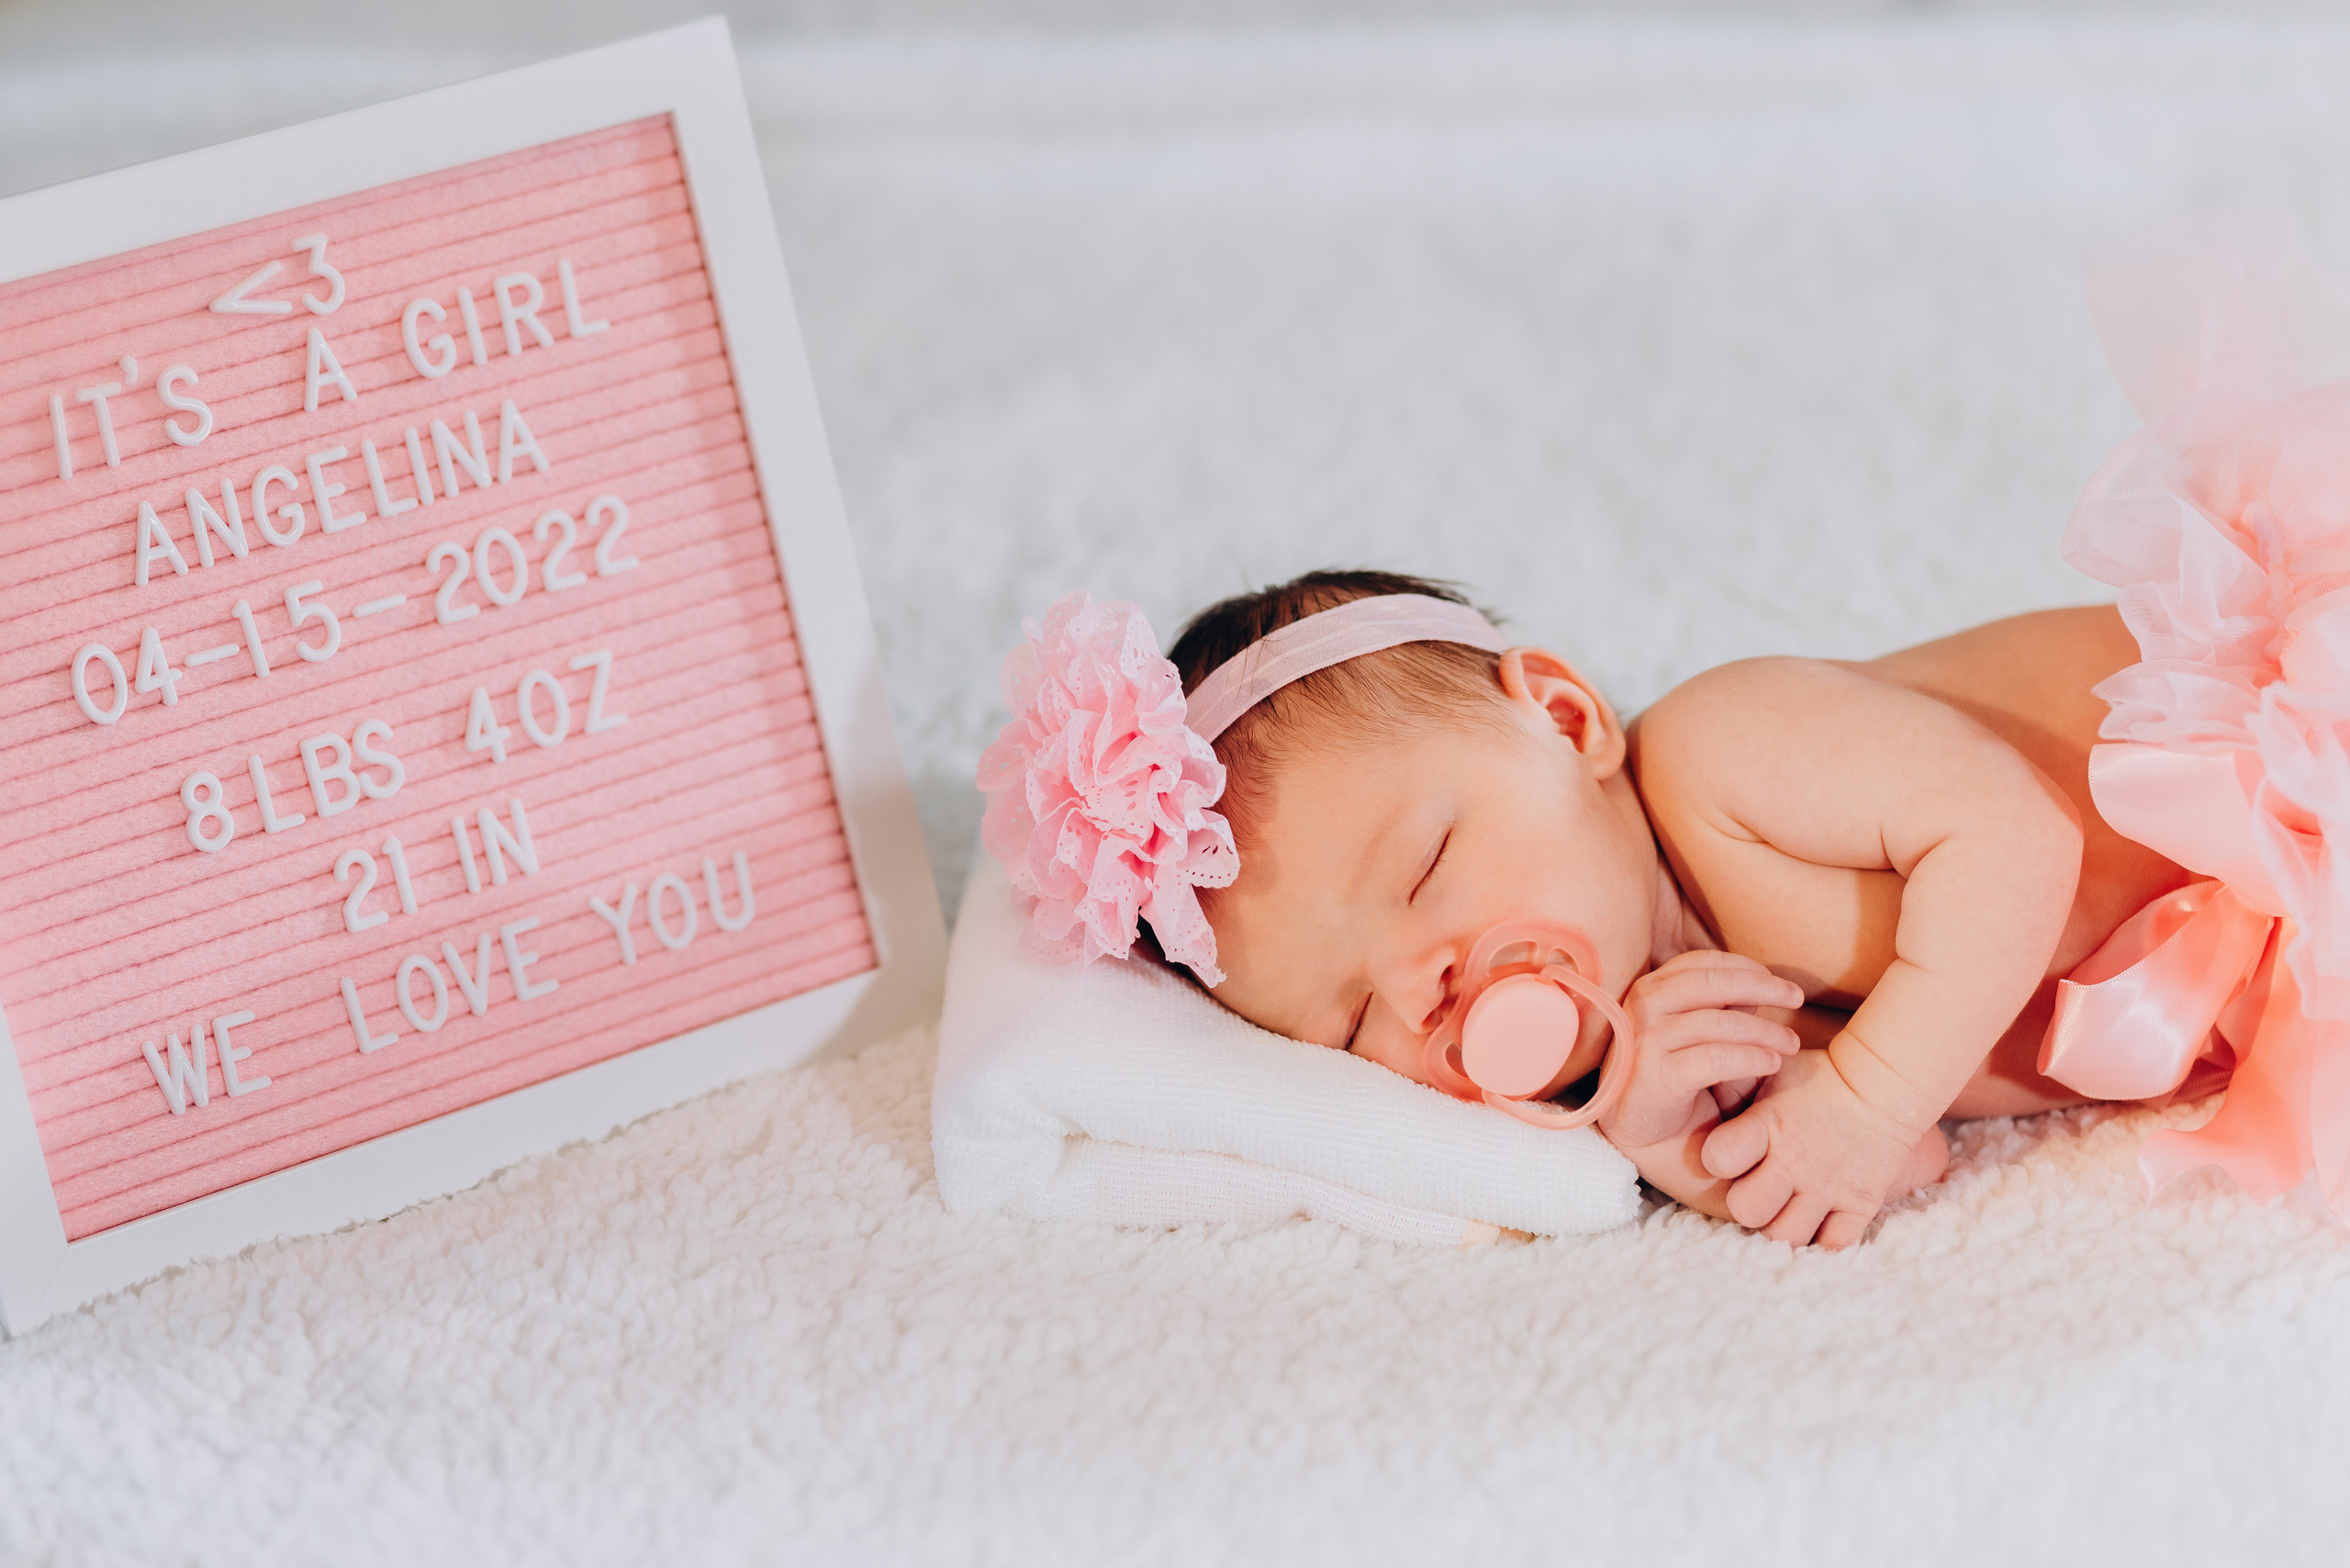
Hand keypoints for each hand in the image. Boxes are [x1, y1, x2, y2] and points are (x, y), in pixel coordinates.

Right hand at [1597, 950, 1805, 1151]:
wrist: (1644, 1131)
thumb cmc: (1675, 1077)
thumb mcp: (1697, 1034)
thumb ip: (1720, 1007)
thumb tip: (1757, 983)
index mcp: (1649, 990)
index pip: (1700, 963)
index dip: (1744, 967)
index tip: (1776, 981)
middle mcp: (1642, 1008)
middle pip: (1710, 983)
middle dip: (1762, 986)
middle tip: (1796, 997)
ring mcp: (1645, 1041)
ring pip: (1717, 1022)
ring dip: (1764, 1030)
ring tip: (1791, 1043)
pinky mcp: (1654, 1077)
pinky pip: (1714, 1060)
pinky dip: (1750, 1059)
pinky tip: (1772, 1063)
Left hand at [1698, 1045, 1949, 1247]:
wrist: (1883, 1083)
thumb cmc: (1815, 1077)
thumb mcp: (1771, 1070)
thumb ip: (1734, 1086)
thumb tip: (1700, 1088)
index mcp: (1768, 1126)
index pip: (1719, 1157)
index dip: (1716, 1159)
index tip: (1727, 1154)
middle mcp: (1795, 1161)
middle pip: (1747, 1210)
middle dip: (1745, 1204)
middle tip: (1757, 1190)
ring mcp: (1828, 1186)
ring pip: (1787, 1236)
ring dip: (1780, 1227)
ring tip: (1784, 1209)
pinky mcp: (1860, 1201)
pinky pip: (1834, 1243)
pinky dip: (1822, 1240)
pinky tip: (1816, 1223)